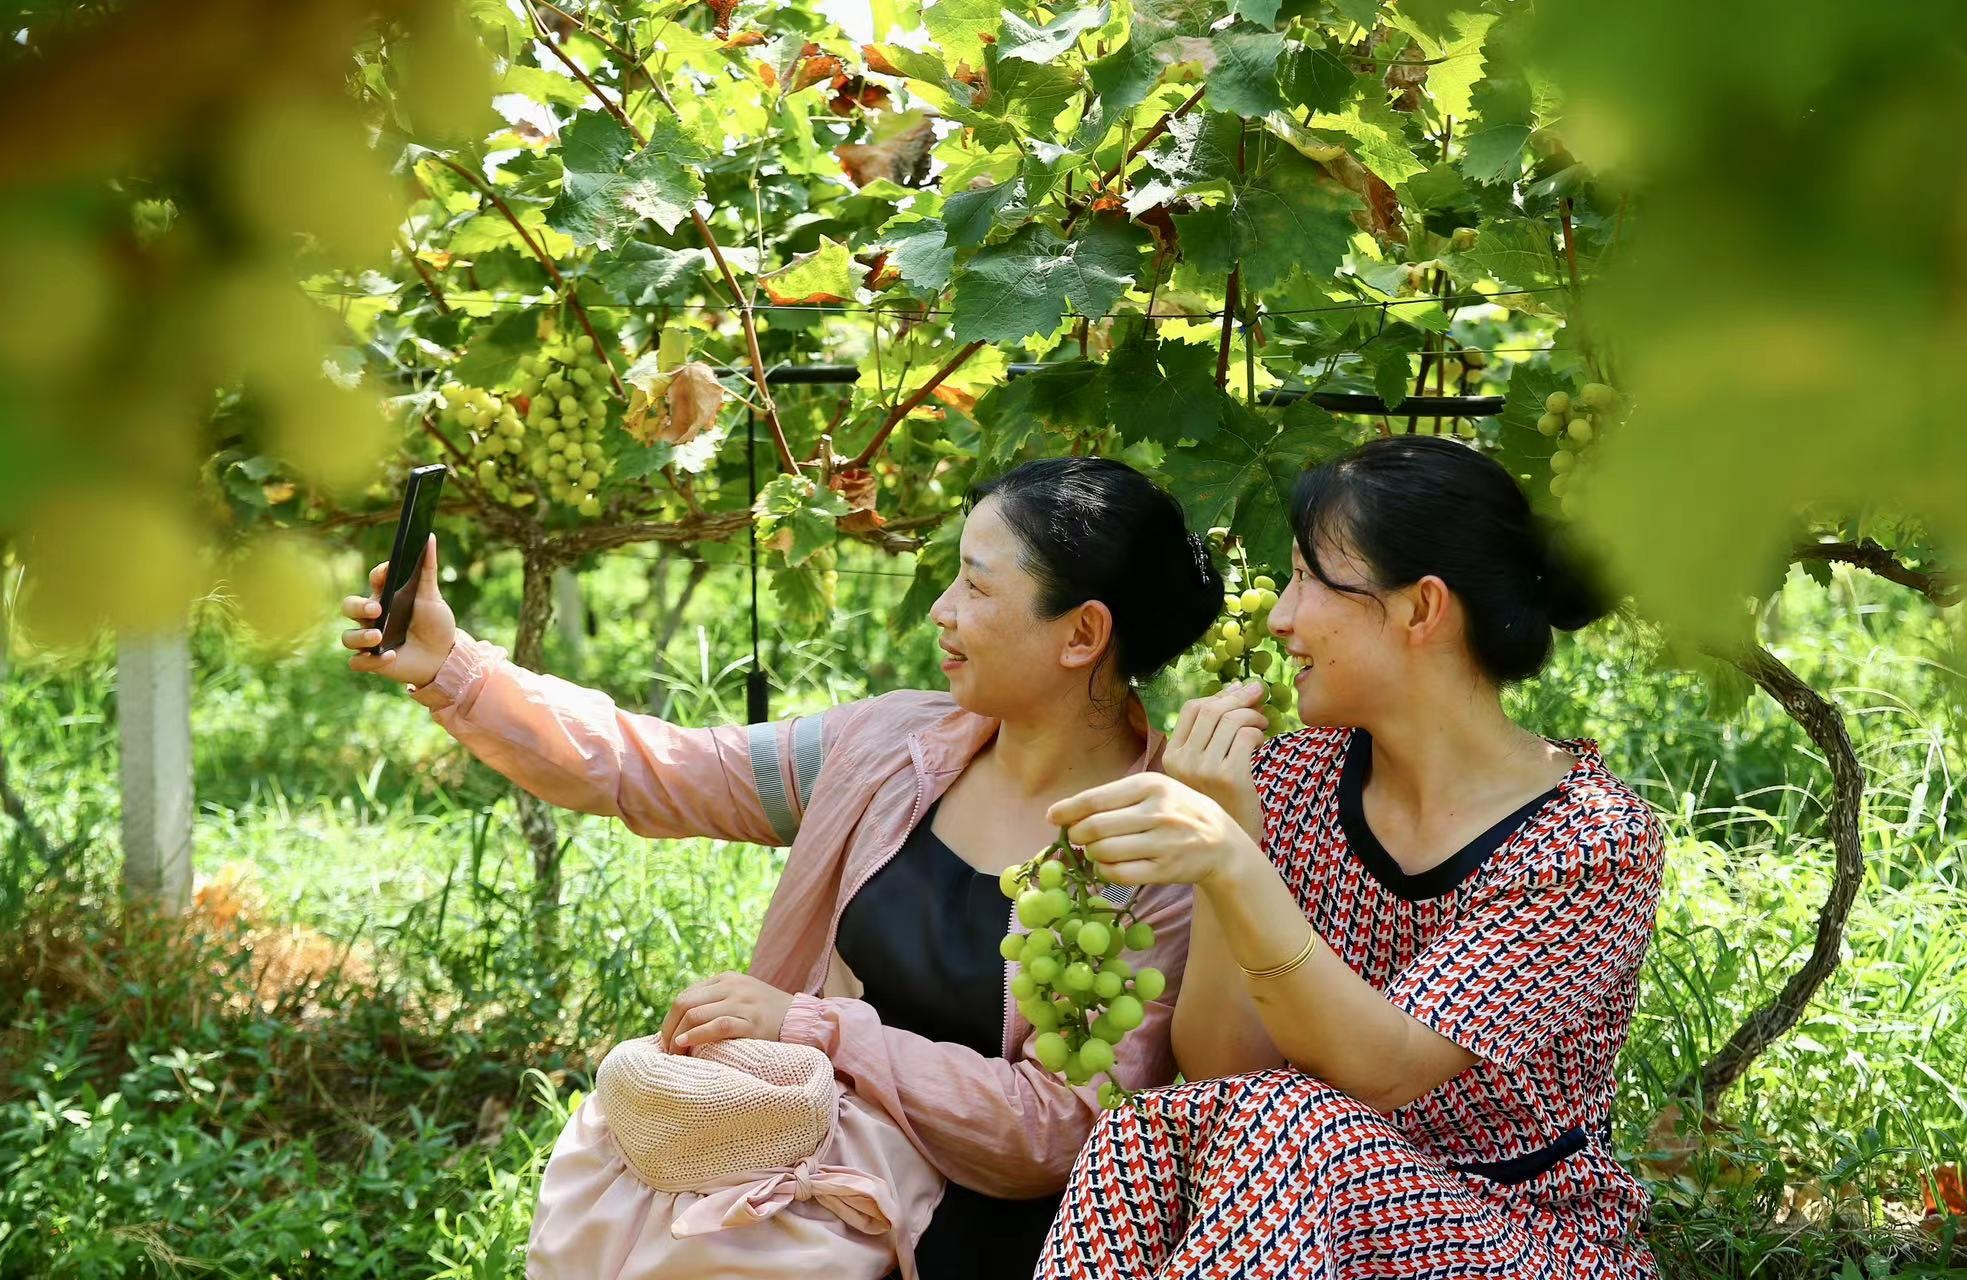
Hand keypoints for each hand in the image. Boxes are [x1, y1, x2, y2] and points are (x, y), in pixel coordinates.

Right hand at [339, 534, 457, 687]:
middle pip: (348, 606)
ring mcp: (369, 640)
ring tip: (379, 637)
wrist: (444, 657)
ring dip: (360, 637)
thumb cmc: (436, 624)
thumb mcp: (432, 597)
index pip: (373, 580)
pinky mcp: (372, 661)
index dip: (377, 574)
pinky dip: (371, 661)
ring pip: (347, 637)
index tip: (388, 572)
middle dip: (357, 606)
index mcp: (385, 597)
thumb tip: (430, 536)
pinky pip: (358, 662)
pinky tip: (390, 656)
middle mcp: (372, 617)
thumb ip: (427, 569)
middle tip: (377, 609)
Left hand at [659, 972, 794, 1051]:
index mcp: (726, 979)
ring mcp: (742, 1003)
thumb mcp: (741, 997)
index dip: (670, 1019)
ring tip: (675, 1054)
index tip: (667, 1039)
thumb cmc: (767, 1015)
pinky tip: (686, 1045)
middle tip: (666, 1050)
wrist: (801, 1021)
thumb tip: (682, 1024)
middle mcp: (732, 987)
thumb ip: (717, 1001)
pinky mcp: (752, 1022)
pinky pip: (717, 1027)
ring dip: (678, 1037)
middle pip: (684, 1003)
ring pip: (695, 1014)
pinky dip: (697, 1036)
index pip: (685, 995)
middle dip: (669, 1028)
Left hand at [1045, 773, 1259, 889]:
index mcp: (1150, 784)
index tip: (1052, 817)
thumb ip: (1117, 798)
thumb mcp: (1157, 791)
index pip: (1096, 798)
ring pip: (1104, 852)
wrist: (1223, 843)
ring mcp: (1163, 842)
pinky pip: (1120, 874)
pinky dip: (1105, 873)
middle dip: (1078, 836)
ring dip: (1092, 855)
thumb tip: (1069, 812)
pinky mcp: (1165, 869)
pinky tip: (1109, 867)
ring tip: (1097, 852)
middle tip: (1077, 839)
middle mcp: (1157, 811)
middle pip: (1095, 827)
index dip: (1068, 810)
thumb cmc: (1180, 811)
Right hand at [1164, 683, 1267, 843]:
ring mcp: (1204, 769)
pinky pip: (1245, 737)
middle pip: (1212, 710)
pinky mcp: (1229, 777)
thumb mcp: (1204, 769)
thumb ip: (1212, 734)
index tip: (1239, 692)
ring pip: (1231, 720)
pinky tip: (1261, 744)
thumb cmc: (1219, 804)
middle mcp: (1183, 761)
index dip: (1219, 696)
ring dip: (1253, 716)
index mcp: (1172, 757)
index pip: (1193, 709)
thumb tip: (1234, 687)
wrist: (1226, 849)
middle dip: (1239, 696)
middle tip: (1259, 693)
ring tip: (1262, 725)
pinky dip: (1258, 733)